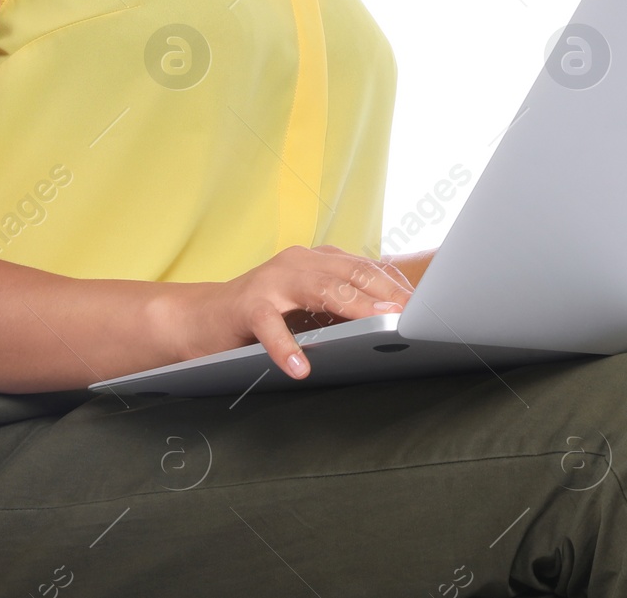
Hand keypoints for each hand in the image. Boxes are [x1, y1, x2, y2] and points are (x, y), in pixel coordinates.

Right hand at [192, 244, 416, 379]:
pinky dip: (286, 347)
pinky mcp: (247, 305)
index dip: (396, 285)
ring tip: (379, 322)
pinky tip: (300, 368)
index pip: (366, 268)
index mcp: (316, 259)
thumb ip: (341, 307)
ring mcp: (272, 280)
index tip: (425, 305)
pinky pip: (270, 325)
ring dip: (354, 306)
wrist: (201, 318)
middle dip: (386, 292)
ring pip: (320, 289)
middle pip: (351, 273)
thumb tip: (390, 323)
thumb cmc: (263, 315)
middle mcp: (298, 261)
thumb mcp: (308, 306)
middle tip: (413, 314)